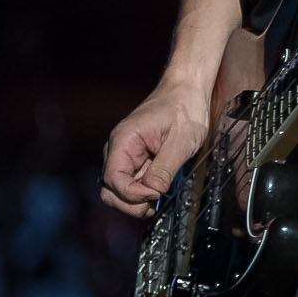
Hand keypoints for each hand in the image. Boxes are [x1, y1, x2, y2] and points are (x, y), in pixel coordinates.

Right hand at [101, 81, 212, 218]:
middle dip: (130, 203)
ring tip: (159, 200)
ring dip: (136, 200)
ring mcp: (125, 155)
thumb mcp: (181, 141)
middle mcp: (118, 149)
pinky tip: (159, 191)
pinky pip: (132, 182)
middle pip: (110, 190)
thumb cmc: (184, 108)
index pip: (113, 180)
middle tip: (156, 205)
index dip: (132, 195)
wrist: (187, 91)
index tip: (155, 196)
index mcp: (124, 140)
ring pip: (119, 190)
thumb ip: (164, 169)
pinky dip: (142, 192)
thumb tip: (153, 194)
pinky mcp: (136, 159)